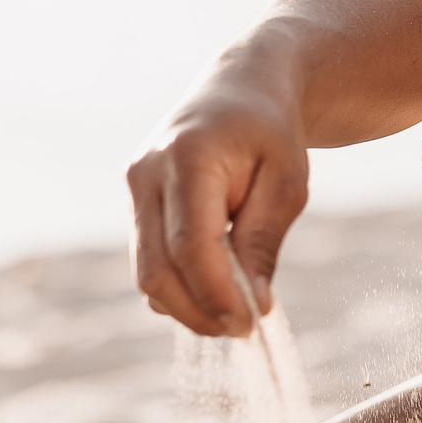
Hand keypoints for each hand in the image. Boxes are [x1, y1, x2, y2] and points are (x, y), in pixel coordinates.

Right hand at [126, 65, 309, 338]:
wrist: (239, 90)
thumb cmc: (270, 136)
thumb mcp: (287, 183)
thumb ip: (263, 242)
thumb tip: (252, 306)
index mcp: (188, 157)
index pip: (190, 244)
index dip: (216, 294)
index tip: (249, 325)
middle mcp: (147, 173)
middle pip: (157, 267)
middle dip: (198, 311)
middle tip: (242, 332)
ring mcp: (134, 189)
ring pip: (146, 271)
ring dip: (187, 306)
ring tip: (234, 315)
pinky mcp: (135, 205)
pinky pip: (148, 261)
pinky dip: (179, 288)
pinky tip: (215, 292)